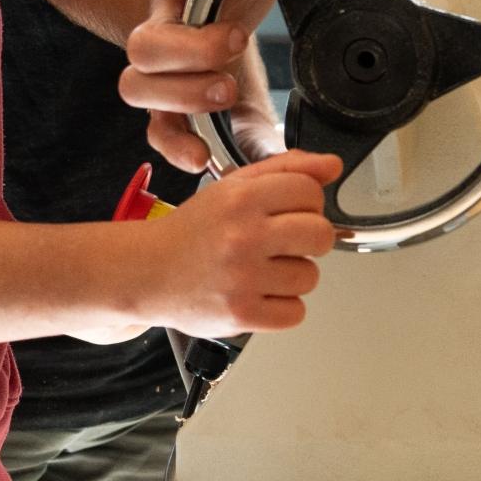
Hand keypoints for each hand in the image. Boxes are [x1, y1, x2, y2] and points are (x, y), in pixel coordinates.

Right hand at [122, 0, 284, 172]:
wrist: (202, 18)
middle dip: (192, 46)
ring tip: (227, 90)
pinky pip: (155, 133)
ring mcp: (158, 72)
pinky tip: (203, 157)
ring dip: (183, 94)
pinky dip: (176, 148)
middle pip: (145, 41)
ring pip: (139, 86)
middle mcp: (159, 26)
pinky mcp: (169, 110)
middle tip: (237, 41)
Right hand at [136, 152, 342, 336]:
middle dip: (309, 239)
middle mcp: (243, 236)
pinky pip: (296, 313)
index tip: (289, 212)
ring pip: (310, 276)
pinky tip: (259, 293)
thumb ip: (286, 169)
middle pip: (321, 234)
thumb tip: (332, 165)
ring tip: (263, 270)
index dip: (307, 203)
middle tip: (283, 243)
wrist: (148, 272)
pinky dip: (282, 307)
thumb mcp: (234, 186)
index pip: (311, 191)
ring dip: (293, 275)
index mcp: (242, 198)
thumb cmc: (194, 230)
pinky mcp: (242, 315)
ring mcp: (243, 279)